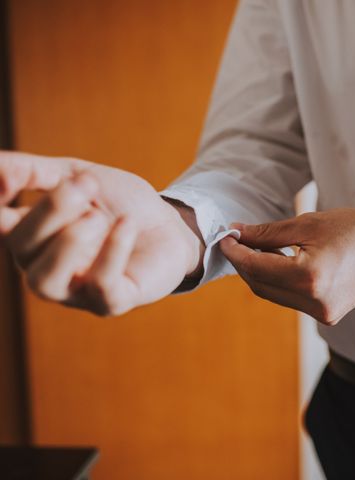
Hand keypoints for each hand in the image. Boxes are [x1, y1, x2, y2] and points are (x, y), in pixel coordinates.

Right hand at [0, 151, 202, 315]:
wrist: (170, 224)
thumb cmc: (118, 204)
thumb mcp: (76, 176)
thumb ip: (32, 172)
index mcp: (31, 236)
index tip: (11, 180)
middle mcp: (46, 267)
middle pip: (22, 247)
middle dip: (50, 211)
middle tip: (86, 184)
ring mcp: (77, 290)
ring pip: (45, 281)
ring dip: (66, 244)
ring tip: (95, 217)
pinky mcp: (113, 302)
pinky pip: (102, 287)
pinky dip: (112, 251)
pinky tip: (126, 224)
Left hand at [219, 206, 354, 324]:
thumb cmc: (354, 227)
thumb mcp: (307, 224)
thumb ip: (267, 232)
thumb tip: (237, 233)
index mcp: (310, 278)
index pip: (257, 269)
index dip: (236, 253)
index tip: (225, 237)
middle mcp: (315, 304)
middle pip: (261, 286)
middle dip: (244, 264)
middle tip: (235, 241)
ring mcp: (323, 314)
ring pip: (274, 296)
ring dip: (259, 274)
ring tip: (254, 249)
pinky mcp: (328, 316)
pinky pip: (291, 300)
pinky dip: (278, 283)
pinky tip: (276, 263)